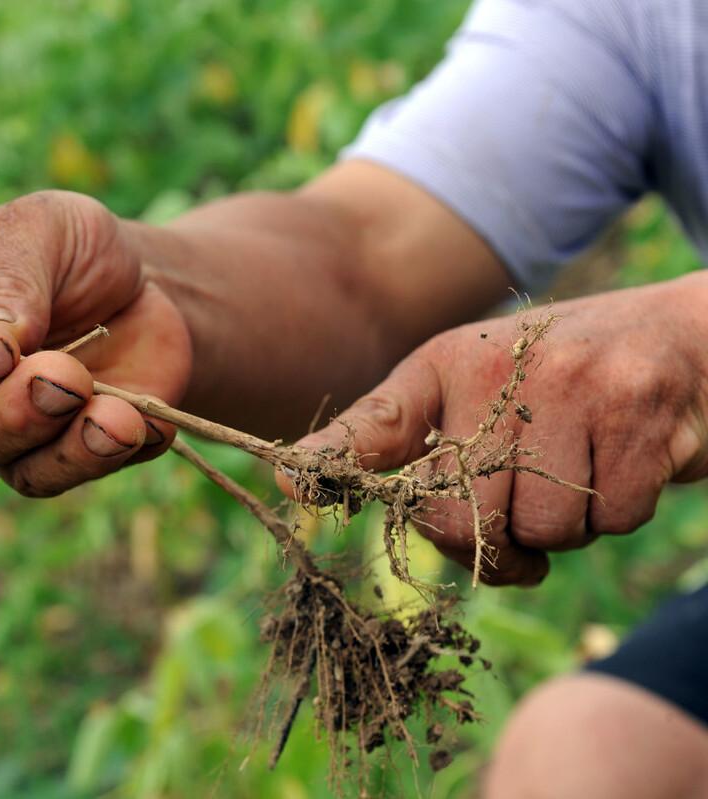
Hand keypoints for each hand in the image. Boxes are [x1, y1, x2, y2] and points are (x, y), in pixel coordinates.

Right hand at [0, 190, 191, 495]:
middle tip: (61, 372)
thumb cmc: (69, 249)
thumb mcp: (35, 232)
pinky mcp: (73, 455)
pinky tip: (132, 420)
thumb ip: (7, 281)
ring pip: (14, 469)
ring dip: (59, 442)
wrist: (145, 279)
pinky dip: (102, 452)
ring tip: (101, 399)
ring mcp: (15, 436)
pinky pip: (74, 474)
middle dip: (10, 412)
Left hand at [285, 274, 707, 584]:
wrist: (685, 337)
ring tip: (577, 473)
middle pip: (462, 521)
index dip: (333, 461)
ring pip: (542, 531)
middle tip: (517, 522)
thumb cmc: (563, 384)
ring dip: (565, 529)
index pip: (378, 421)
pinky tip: (623, 462)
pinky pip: (613, 520)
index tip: (289, 484)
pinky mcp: (639, 410)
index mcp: (448, 364)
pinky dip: (621, 512)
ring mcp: (572, 384)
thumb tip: (295, 480)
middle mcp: (500, 368)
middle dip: (493, 547)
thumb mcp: (475, 390)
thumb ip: (398, 435)